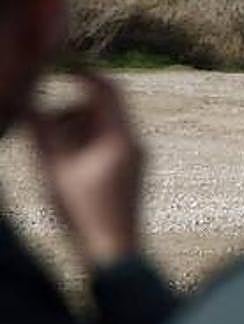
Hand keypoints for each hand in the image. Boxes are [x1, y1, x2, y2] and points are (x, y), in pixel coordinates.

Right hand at [29, 73, 143, 267]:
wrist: (114, 256)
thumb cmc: (83, 214)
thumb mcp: (53, 170)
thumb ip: (40, 131)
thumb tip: (28, 99)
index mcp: (122, 137)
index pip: (106, 88)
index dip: (80, 72)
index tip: (54, 67)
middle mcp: (135, 144)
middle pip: (101, 109)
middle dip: (68, 110)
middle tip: (41, 124)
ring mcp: (135, 159)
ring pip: (101, 129)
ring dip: (73, 131)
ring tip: (48, 153)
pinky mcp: (129, 173)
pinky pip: (105, 147)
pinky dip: (81, 148)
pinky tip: (61, 168)